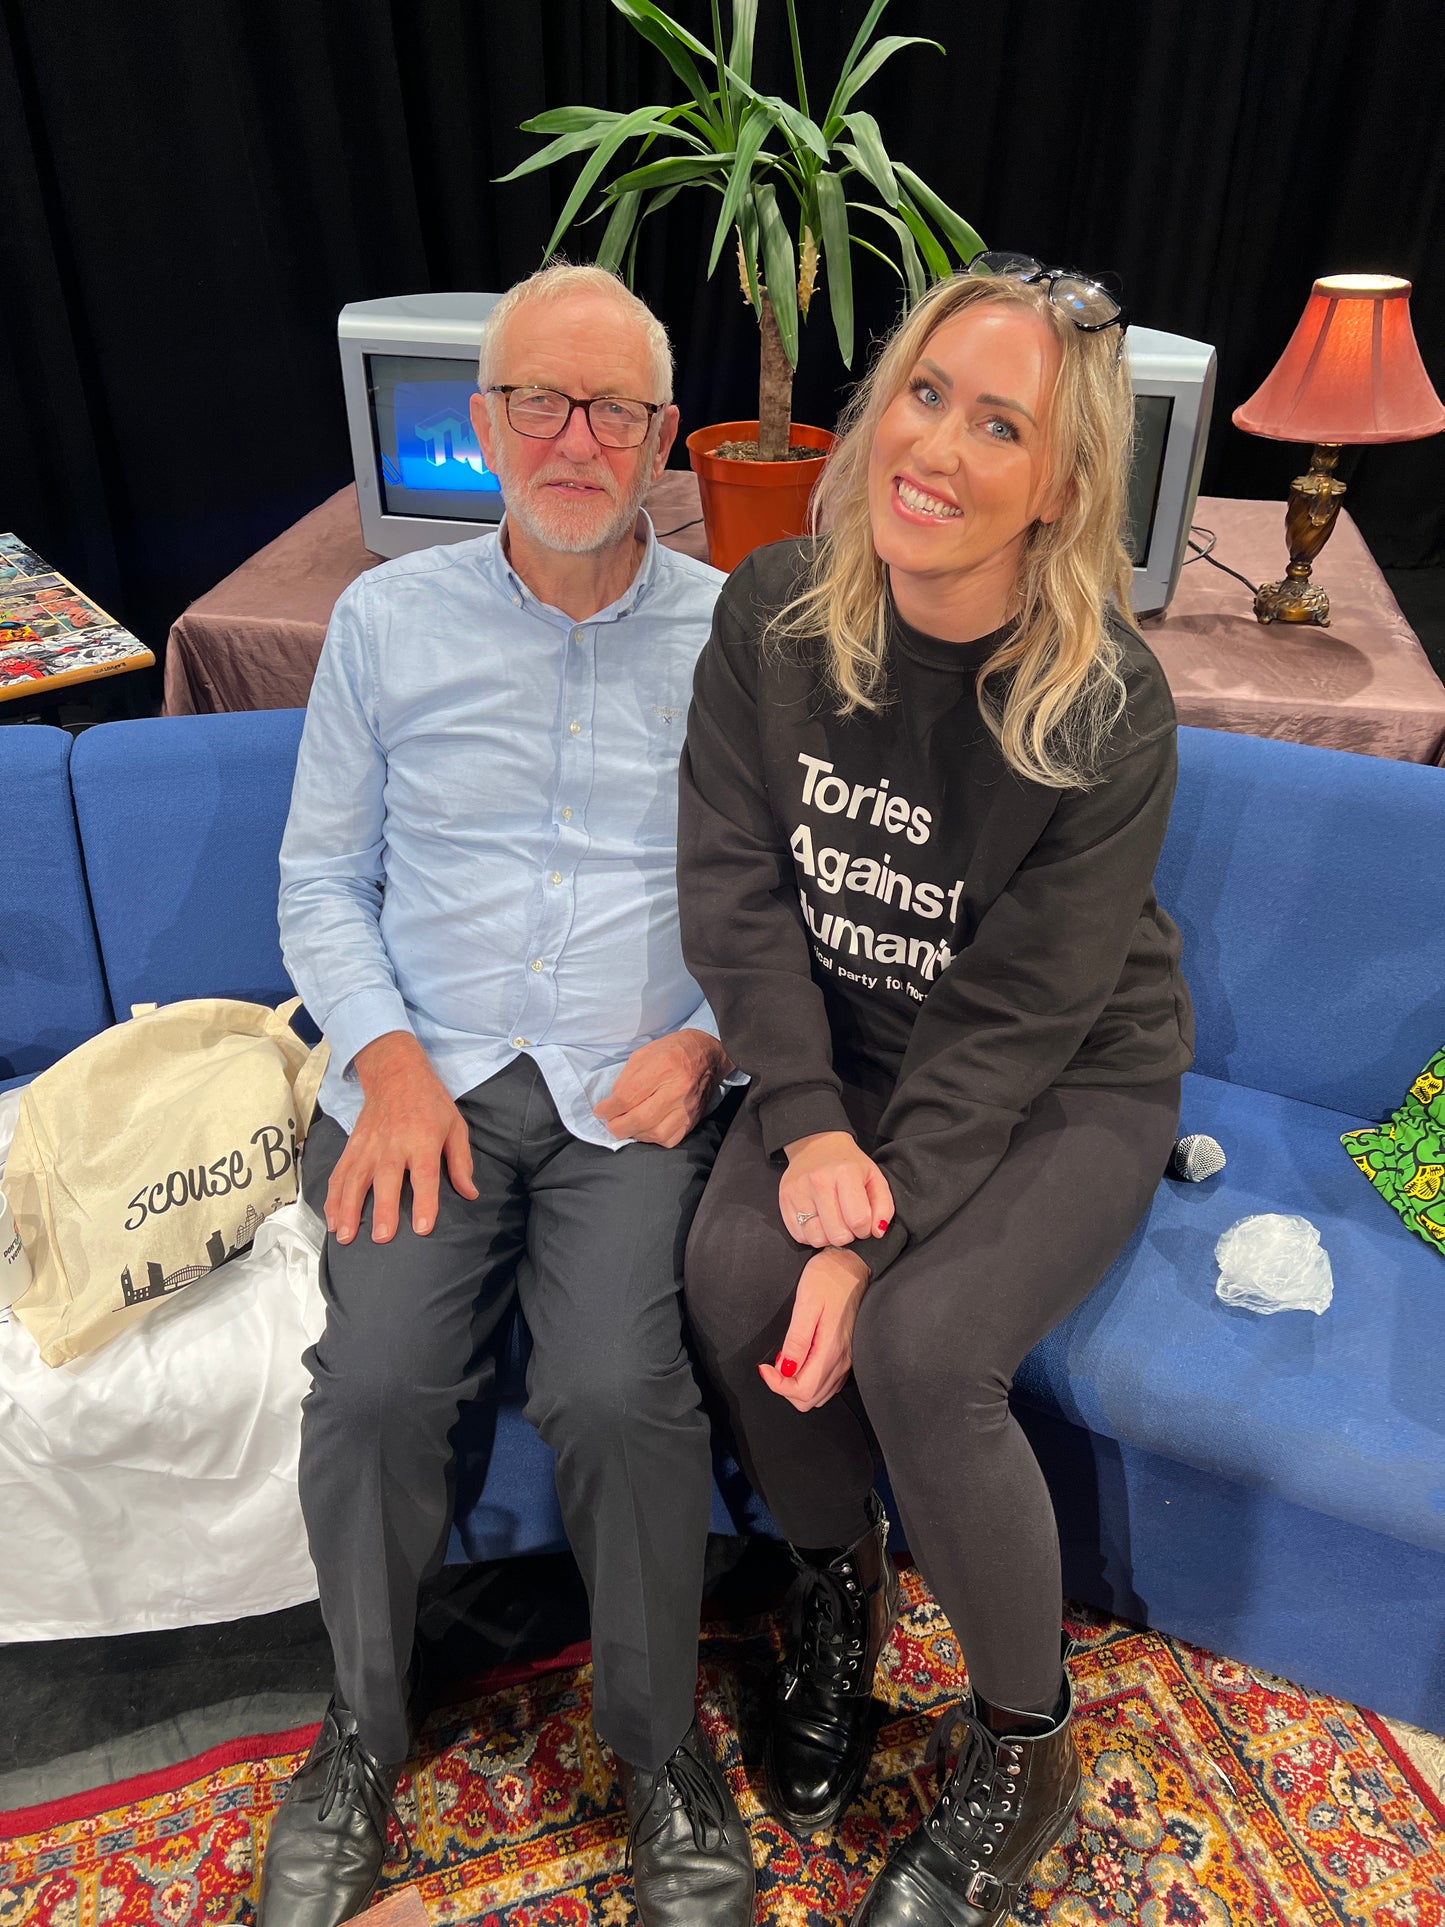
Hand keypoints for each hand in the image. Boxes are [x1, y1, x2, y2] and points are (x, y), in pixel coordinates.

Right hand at [326, 1031, 478, 1244]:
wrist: (395, 1073)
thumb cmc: (430, 1102)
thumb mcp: (455, 1126)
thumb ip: (461, 1162)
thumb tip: (470, 1193)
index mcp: (423, 1140)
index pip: (424, 1174)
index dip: (425, 1202)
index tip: (422, 1228)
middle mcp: (393, 1144)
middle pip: (387, 1179)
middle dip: (383, 1209)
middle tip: (382, 1238)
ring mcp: (369, 1145)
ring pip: (355, 1179)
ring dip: (348, 1209)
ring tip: (346, 1237)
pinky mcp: (352, 1146)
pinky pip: (340, 1173)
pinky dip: (332, 1197)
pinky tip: (331, 1219)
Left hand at [594, 1029, 730, 1146]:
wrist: (707, 1055)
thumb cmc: (671, 1051)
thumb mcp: (643, 1054)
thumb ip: (626, 1079)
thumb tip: (613, 1104)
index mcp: (663, 1066)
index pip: (628, 1097)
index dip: (608, 1109)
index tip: (600, 1111)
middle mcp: (678, 1089)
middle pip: (641, 1118)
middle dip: (618, 1126)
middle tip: (610, 1124)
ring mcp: (688, 1107)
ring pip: (655, 1133)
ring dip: (635, 1134)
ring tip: (627, 1126)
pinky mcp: (693, 1119)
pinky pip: (670, 1140)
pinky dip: (653, 1138)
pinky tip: (646, 1130)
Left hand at [758, 1247, 871, 1411]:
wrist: (853, 1264)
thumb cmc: (829, 1278)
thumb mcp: (806, 1303)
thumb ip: (796, 1340)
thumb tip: (785, 1369)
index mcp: (831, 1350)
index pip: (802, 1390)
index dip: (777, 1385)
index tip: (764, 1367)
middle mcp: (842, 1360)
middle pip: (809, 1399)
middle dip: (786, 1388)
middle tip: (774, 1364)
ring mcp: (847, 1359)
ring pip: (819, 1394)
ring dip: (798, 1386)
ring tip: (786, 1360)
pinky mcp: (848, 1354)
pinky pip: (829, 1383)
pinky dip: (811, 1380)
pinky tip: (802, 1360)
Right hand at [780, 1131, 893, 1248]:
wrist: (816, 1144)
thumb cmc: (848, 1164)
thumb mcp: (875, 1177)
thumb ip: (884, 1206)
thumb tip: (877, 1231)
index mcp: (845, 1173)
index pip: (858, 1220)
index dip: (865, 1230)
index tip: (863, 1223)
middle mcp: (819, 1181)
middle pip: (837, 1234)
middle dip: (847, 1235)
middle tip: (847, 1222)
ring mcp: (798, 1191)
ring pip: (816, 1238)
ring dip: (828, 1237)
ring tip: (832, 1222)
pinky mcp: (784, 1199)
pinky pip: (799, 1235)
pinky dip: (811, 1234)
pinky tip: (817, 1220)